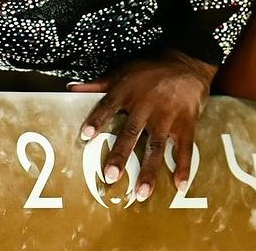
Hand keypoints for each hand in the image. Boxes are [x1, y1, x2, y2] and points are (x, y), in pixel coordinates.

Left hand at [67, 49, 216, 200]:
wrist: (185, 63)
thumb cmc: (149, 69)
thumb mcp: (121, 72)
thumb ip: (96, 85)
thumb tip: (70, 88)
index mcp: (126, 93)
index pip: (107, 107)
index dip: (96, 121)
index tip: (85, 136)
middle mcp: (145, 106)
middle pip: (130, 133)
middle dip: (121, 155)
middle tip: (111, 176)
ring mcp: (166, 117)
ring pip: (156, 146)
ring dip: (148, 170)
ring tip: (141, 192)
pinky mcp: (186, 124)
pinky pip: (184, 148)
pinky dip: (183, 167)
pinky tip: (179, 186)